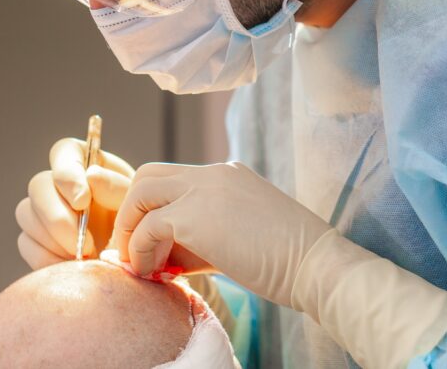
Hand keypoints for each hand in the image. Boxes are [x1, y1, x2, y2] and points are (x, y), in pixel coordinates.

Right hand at [15, 137, 134, 268]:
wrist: (132, 257)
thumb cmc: (135, 220)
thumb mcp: (135, 203)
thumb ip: (116, 188)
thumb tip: (90, 176)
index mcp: (85, 163)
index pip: (64, 152)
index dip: (67, 174)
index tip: (83, 201)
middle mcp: (57, 183)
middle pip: (38, 186)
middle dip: (57, 216)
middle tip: (85, 244)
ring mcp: (41, 211)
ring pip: (27, 216)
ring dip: (55, 240)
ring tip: (87, 257)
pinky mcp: (33, 239)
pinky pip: (27, 244)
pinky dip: (49, 258)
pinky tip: (73, 266)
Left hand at [113, 161, 331, 305]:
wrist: (315, 265)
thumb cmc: (286, 262)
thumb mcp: (238, 238)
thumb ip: (200, 239)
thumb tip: (162, 258)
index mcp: (227, 174)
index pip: (173, 180)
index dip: (155, 212)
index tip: (153, 247)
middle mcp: (213, 172)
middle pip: (149, 175)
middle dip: (133, 213)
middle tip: (134, 250)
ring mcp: (204, 188)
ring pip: (141, 192)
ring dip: (131, 230)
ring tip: (139, 265)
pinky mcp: (194, 214)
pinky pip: (148, 227)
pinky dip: (140, 251)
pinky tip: (152, 273)